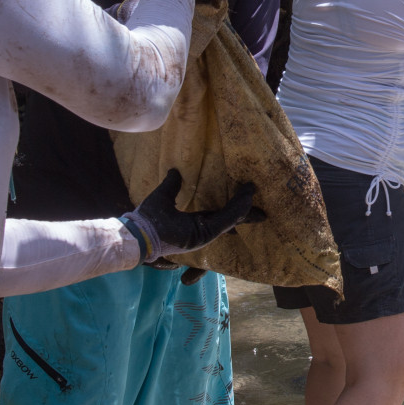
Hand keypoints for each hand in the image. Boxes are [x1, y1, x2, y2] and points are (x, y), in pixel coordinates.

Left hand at [120, 169, 264, 263]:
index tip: (246, 198)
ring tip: (252, 192)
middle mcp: (202, 229)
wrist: (139, 234)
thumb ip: (172, 184)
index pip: (220, 215)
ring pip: (231, 218)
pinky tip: (246, 199)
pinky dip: (237, 210)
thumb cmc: (147, 217)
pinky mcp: (204, 234)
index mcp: (195, 223)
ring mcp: (205, 233)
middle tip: (264, 210)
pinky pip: (225, 220)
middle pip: (230, 219)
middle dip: (246, 213)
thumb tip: (175, 170)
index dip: (234, 207)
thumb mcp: (163, 196)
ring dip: (243, 206)